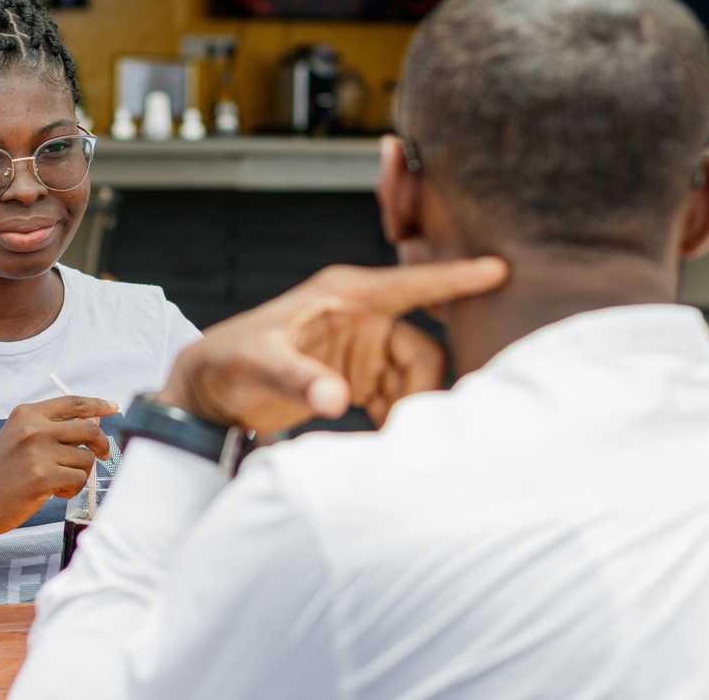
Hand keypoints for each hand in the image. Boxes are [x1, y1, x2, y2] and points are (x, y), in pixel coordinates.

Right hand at [0, 396, 115, 537]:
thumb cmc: (2, 473)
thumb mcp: (22, 440)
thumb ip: (54, 429)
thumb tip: (95, 420)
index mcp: (27, 414)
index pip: (72, 403)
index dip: (97, 404)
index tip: (113, 407)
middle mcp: (33, 428)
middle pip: (89, 428)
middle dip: (101, 444)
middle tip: (102, 455)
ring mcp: (37, 452)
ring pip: (86, 458)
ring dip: (79, 474)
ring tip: (59, 481)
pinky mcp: (42, 476)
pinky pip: (78, 479)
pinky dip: (71, 488)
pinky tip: (54, 492)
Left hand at [157, 259, 508, 433]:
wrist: (209, 388)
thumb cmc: (230, 360)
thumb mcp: (259, 362)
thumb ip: (297, 378)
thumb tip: (338, 400)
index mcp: (344, 295)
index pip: (410, 283)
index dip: (455, 278)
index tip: (499, 270)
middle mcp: (361, 317)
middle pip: (422, 348)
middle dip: (425, 385)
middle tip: (410, 424)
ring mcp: (362, 349)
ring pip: (414, 376)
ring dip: (410, 407)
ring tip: (389, 436)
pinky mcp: (358, 378)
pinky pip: (397, 396)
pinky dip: (395, 417)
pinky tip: (381, 438)